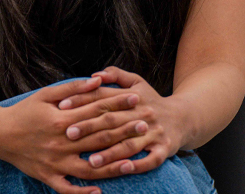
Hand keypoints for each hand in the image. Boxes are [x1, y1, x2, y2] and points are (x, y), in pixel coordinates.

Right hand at [0, 76, 150, 193]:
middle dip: (124, 131)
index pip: (97, 110)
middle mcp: (61, 142)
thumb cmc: (24, 110)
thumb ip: (73, 87)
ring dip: (112, 164)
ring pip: (89, 167)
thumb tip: (97, 81)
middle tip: (145, 125)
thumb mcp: (46, 94)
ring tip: (132, 161)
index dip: (118, 103)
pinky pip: (68, 189)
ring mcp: (55, 162)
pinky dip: (83, 192)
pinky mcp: (47, 177)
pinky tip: (100, 191)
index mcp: (61, 118)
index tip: (137, 98)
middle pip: (99, 138)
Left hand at [58, 66, 184, 176]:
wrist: (183, 117)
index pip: (104, 96)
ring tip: (91, 160)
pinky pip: (149, 160)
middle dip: (89, 127)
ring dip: (110, 152)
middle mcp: (143, 113)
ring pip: (129, 143)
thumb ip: (115, 75)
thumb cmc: (152, 100)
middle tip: (67, 134)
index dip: (82, 100)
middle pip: (113, 120)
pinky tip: (122, 169)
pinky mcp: (163, 149)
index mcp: (133, 96)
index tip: (61, 107)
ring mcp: (154, 132)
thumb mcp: (137, 82)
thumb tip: (93, 75)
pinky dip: (136, 165)